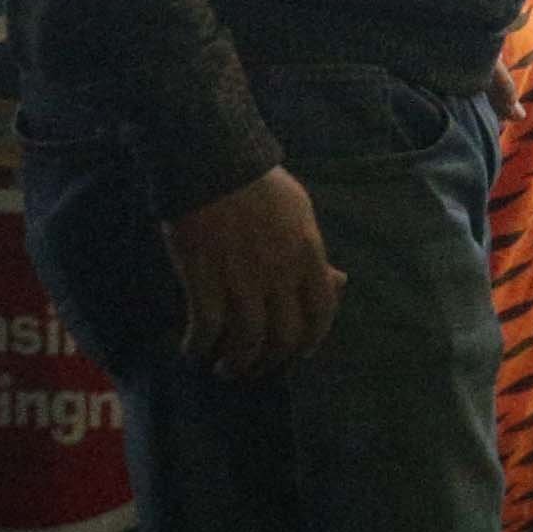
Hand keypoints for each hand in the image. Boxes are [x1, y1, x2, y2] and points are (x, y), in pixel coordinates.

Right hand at [163, 168, 343, 377]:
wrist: (212, 161)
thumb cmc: (256, 183)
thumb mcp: (300, 214)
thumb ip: (317, 255)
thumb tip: (341, 283)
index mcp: (308, 254)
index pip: (322, 313)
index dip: (311, 342)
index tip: (297, 354)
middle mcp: (280, 272)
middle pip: (285, 336)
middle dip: (272, 363)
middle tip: (256, 370)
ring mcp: (242, 277)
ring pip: (248, 341)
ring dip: (236, 364)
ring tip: (225, 369)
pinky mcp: (204, 277)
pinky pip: (206, 327)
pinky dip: (198, 347)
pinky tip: (191, 351)